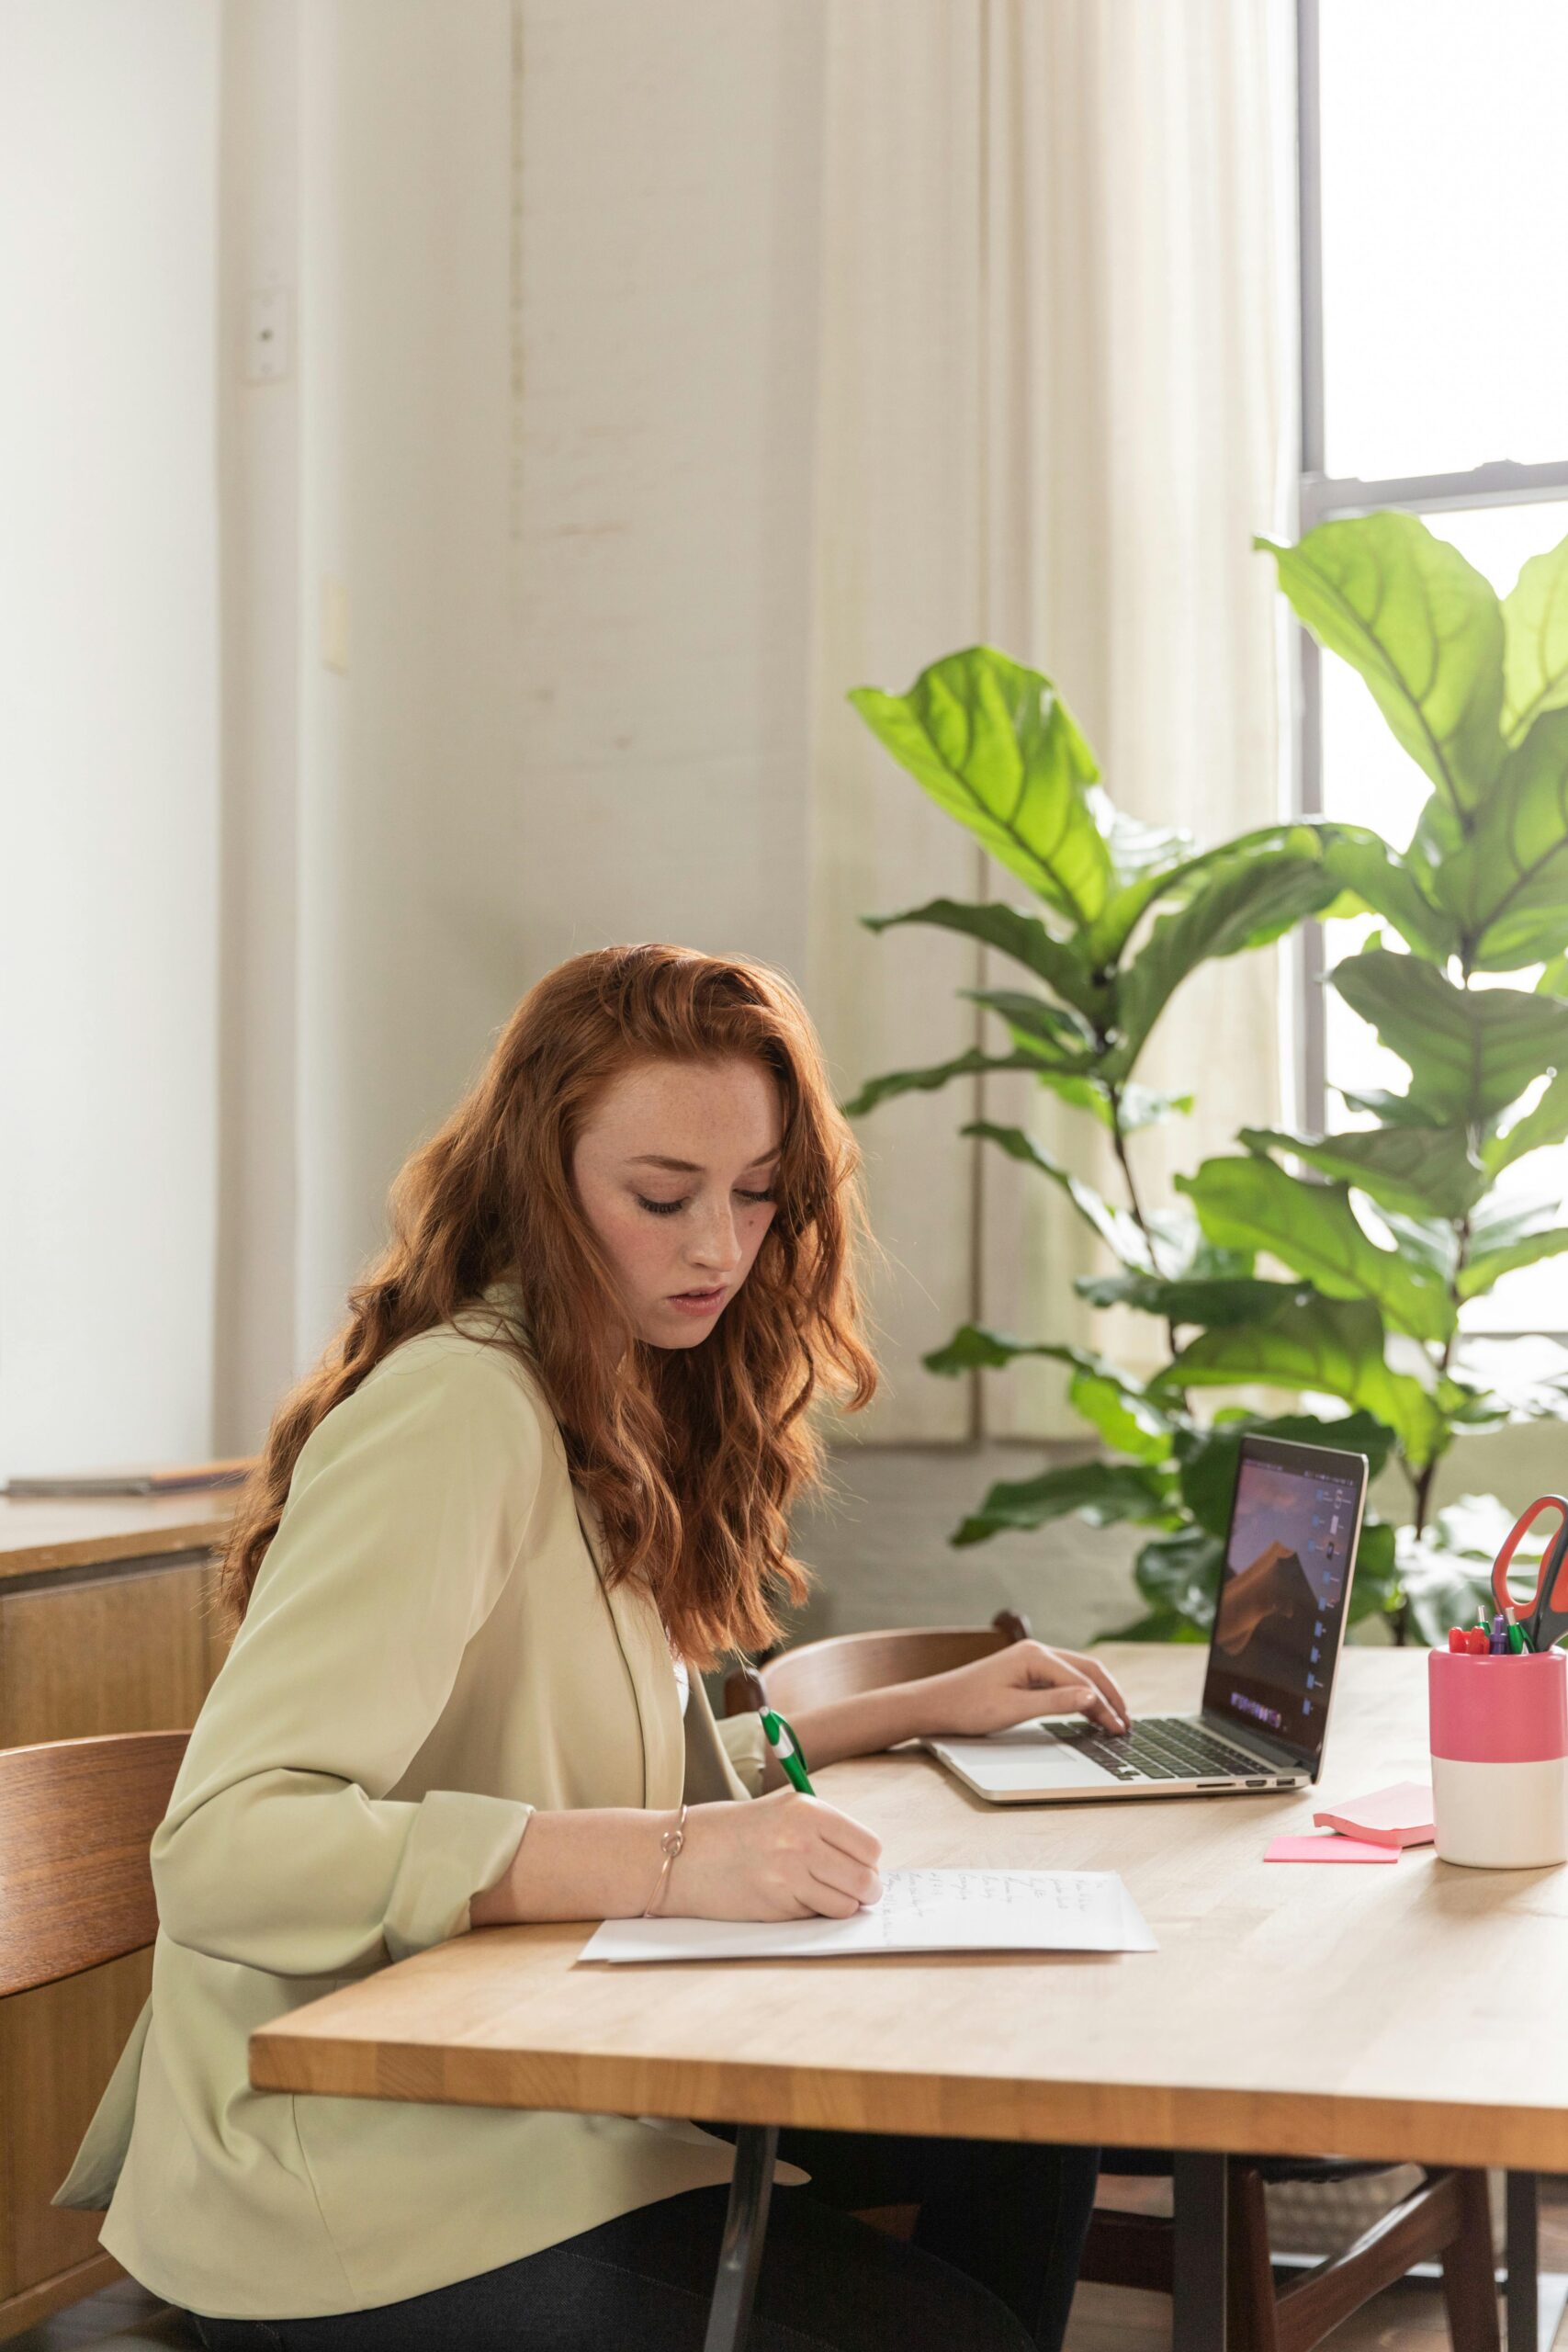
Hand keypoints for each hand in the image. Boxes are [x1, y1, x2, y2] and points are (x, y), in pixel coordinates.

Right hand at [669, 1788, 882, 1920]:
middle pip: (865, 1879)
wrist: (680, 1854)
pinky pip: (818, 1916)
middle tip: (855, 1892)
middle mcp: (802, 1840)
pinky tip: (796, 1901)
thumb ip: (821, 1830)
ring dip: (843, 1905)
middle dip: (866, 1890)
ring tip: (823, 1896)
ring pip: (847, 1904)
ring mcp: (789, 1875)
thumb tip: (866, 1862)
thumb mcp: (780, 1811)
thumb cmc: (731, 1832)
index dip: (869, 1862)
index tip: (860, 1867)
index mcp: (807, 1810)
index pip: (868, 1846)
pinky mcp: (776, 1905)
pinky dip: (815, 1914)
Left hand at [915, 1639, 1130, 1739]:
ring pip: (1077, 1673)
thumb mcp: (1013, 1709)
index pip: (1081, 1681)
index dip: (1104, 1707)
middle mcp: (1036, 1651)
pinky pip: (1063, 1679)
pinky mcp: (1026, 1670)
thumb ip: (1054, 1702)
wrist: (935, 1703)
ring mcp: (1031, 1659)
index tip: (1119, 1729)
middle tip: (1126, 1723)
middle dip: (1109, 1695)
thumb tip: (1091, 1697)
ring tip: (1115, 1720)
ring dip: (1098, 1694)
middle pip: (1086, 1669)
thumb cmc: (968, 1707)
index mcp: (1034, 1656)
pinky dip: (1081, 1694)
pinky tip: (1090, 1711)